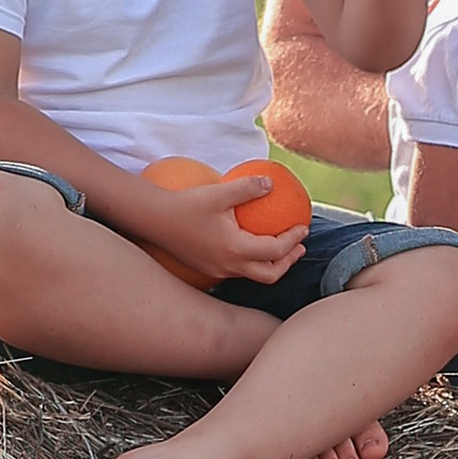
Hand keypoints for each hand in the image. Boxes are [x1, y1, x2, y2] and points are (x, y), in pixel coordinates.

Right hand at [130, 171, 307, 289]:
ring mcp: (218, 272)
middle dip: (288, 262)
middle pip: (269, 275)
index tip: (303, 226)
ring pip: (253, 275)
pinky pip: (238, 270)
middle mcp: (228, 267)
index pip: (275, 251)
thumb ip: (247, 187)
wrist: (154, 220)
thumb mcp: (219, 192)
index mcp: (235, 250)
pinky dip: (253, 260)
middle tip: (300, 246)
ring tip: (282, 247)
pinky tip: (252, 244)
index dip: (293, 240)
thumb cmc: (186, 205)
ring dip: (271, 263)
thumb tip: (271, 183)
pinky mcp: (209, 270)